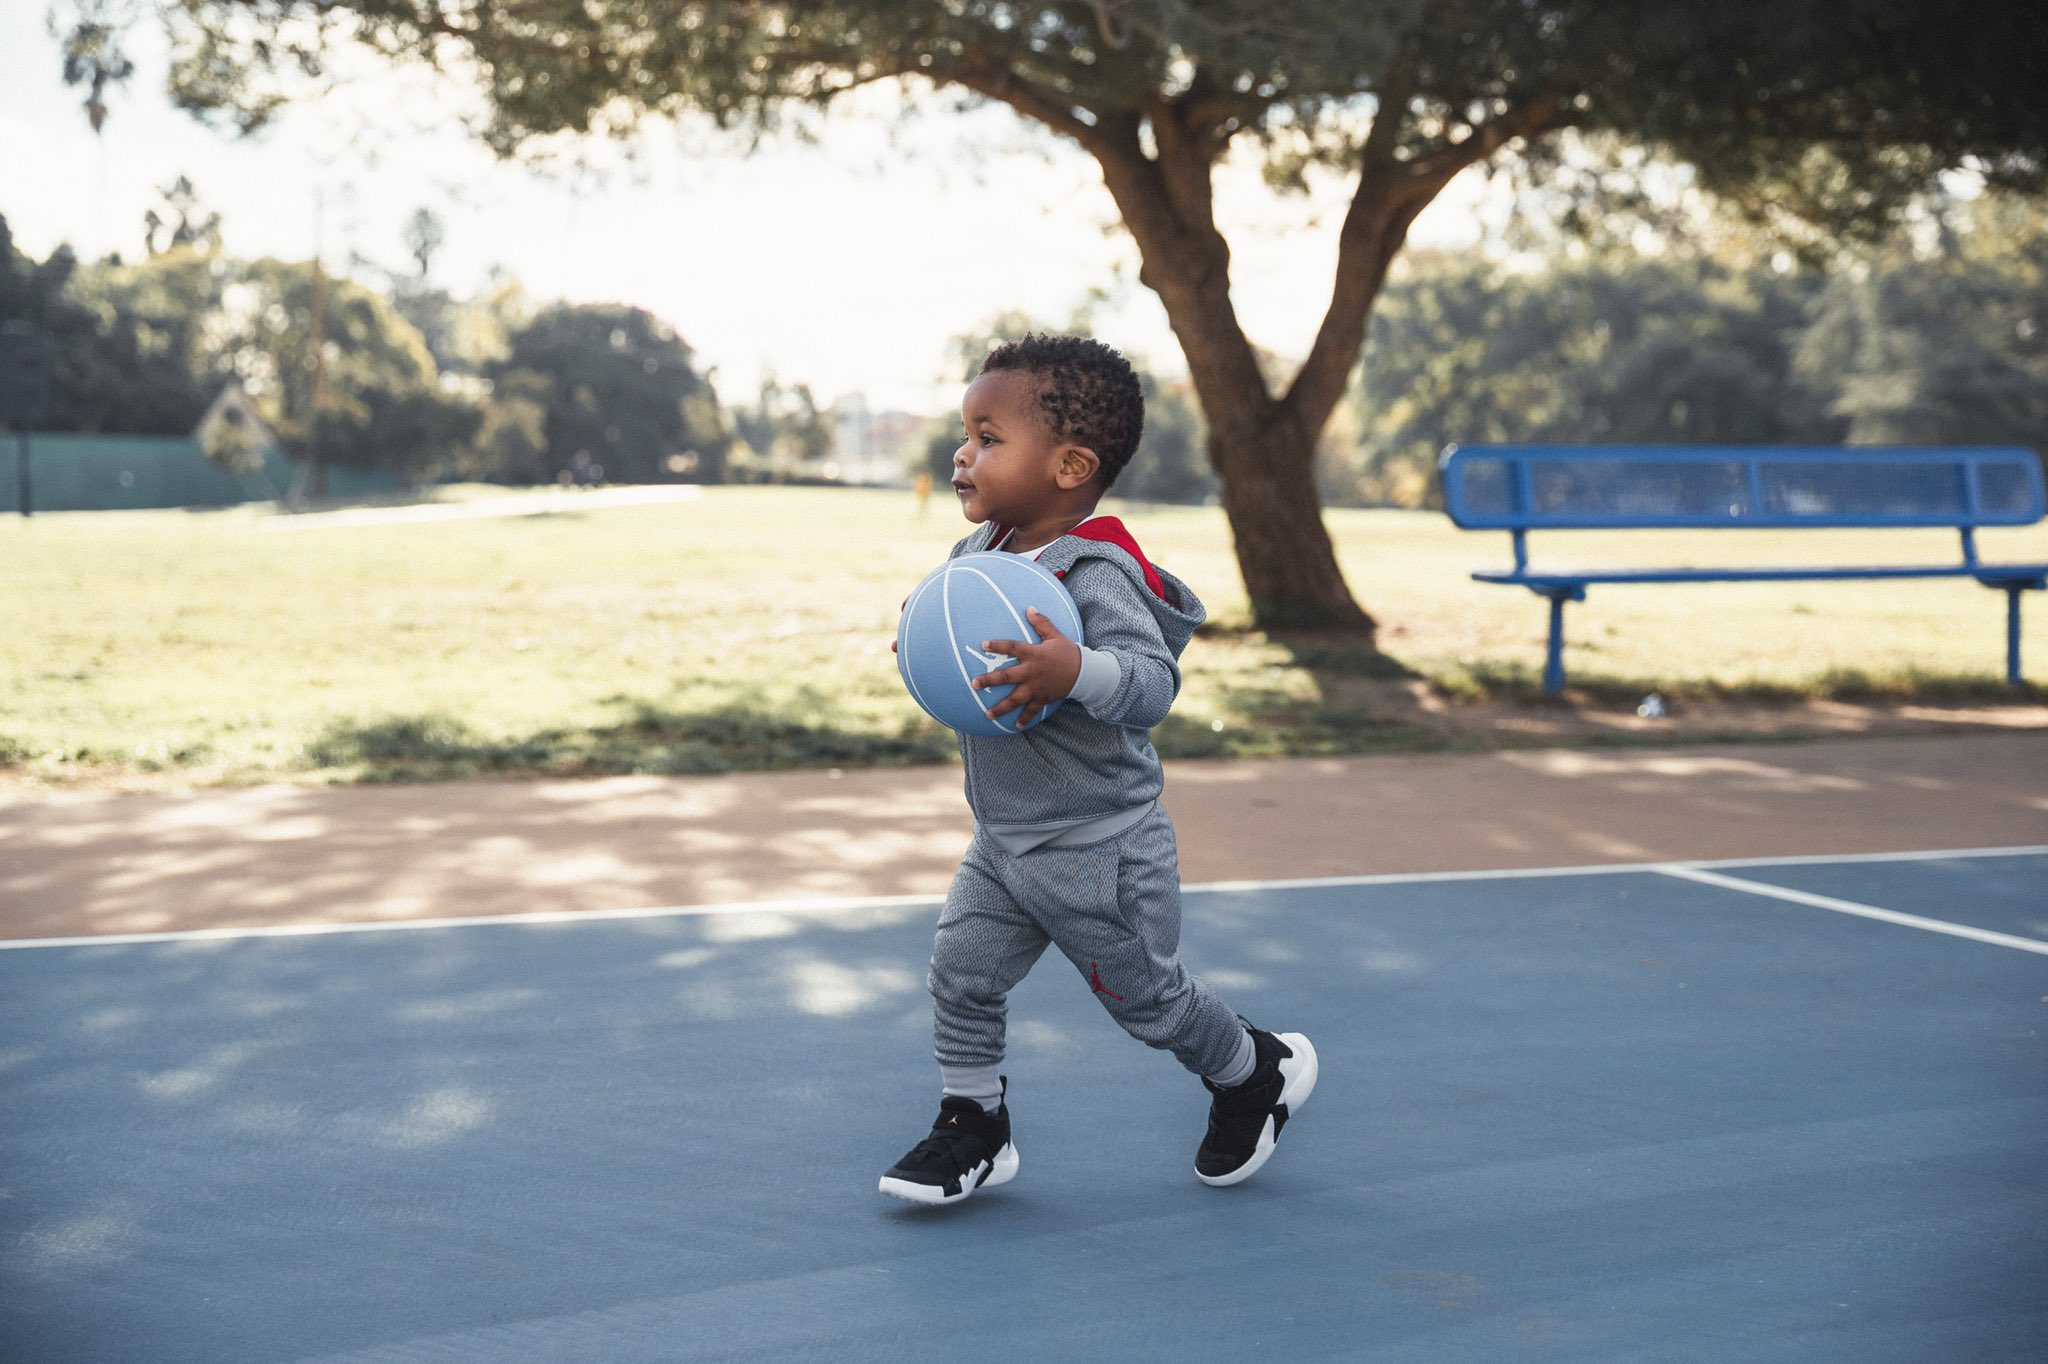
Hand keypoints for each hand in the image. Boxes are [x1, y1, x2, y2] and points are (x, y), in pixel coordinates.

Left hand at [973, 607, 1081, 726]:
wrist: (1084, 672)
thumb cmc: (1067, 652)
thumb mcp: (1055, 635)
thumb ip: (1041, 622)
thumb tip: (1029, 607)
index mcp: (1033, 654)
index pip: (1012, 647)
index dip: (998, 645)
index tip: (983, 644)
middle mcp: (1031, 672)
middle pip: (1007, 677)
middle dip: (989, 680)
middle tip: (974, 683)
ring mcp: (1036, 687)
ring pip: (1015, 699)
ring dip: (1001, 707)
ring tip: (988, 715)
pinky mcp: (1043, 698)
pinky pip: (1032, 710)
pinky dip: (1025, 718)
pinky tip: (1016, 726)